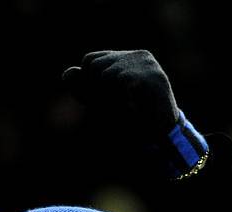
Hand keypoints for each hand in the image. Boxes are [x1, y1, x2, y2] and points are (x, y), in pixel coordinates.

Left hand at [62, 50, 179, 137]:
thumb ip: (86, 89)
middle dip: (94, 90)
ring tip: (123, 111)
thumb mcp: (104, 103)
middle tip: (110, 109)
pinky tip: (131, 109)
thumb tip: (67, 74)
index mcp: (128, 59)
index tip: (95, 102)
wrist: (164, 135)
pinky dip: (118, 100)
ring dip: (107, 99)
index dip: (86, 81)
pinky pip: (120, 81)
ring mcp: (146, 64)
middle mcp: (137, 56)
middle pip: (95, 64)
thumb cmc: (135, 120)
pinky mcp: (152, 76)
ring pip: (106, 74)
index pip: (92, 60)